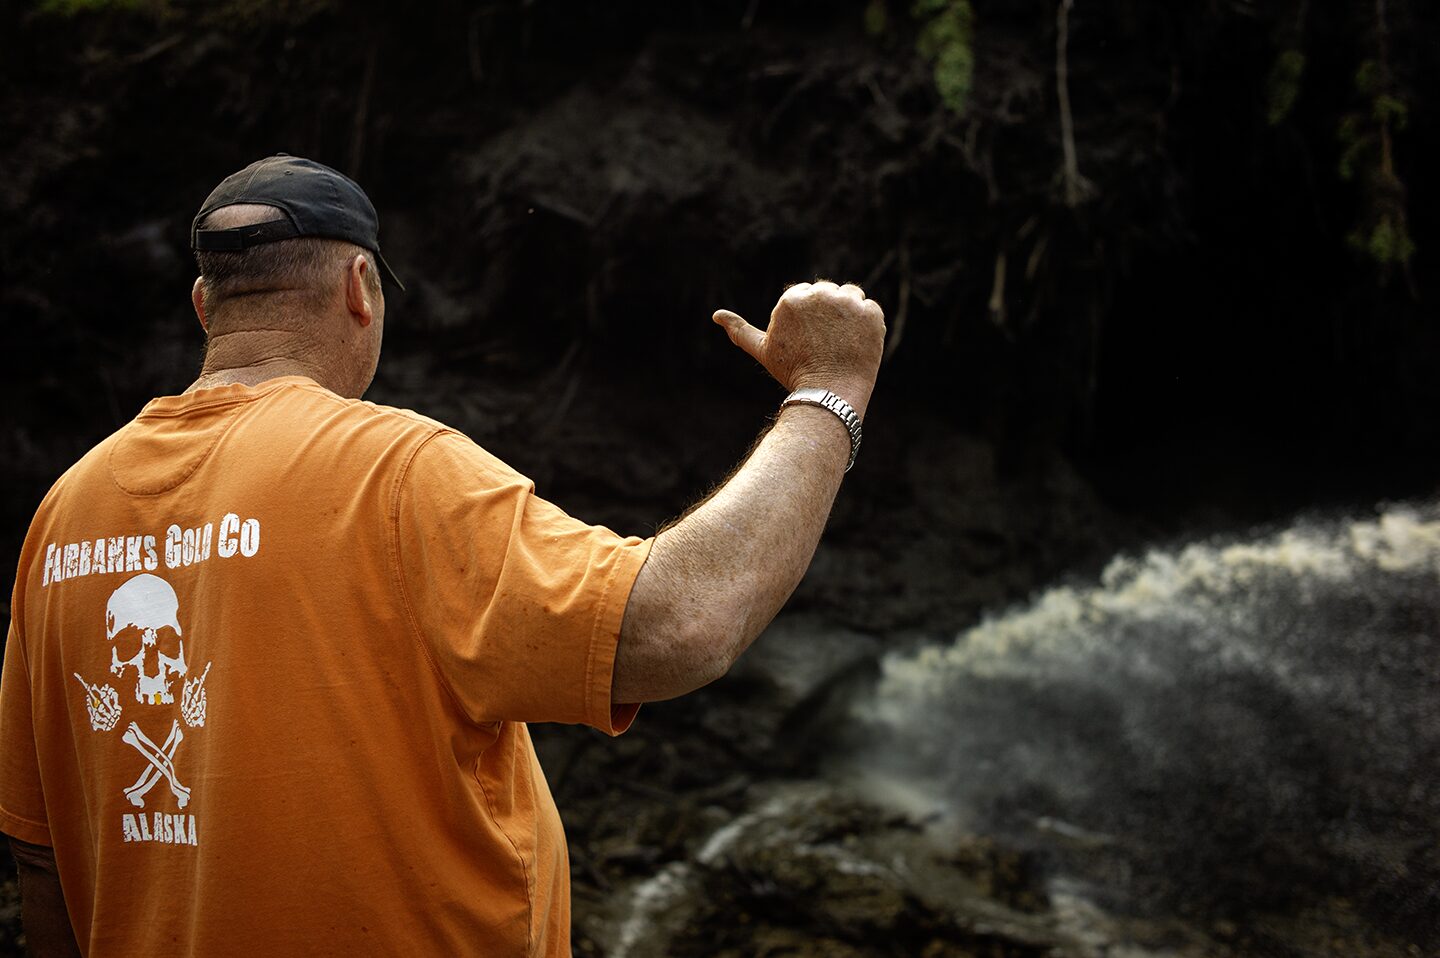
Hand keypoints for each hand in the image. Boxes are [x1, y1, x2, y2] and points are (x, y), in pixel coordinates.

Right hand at [713, 281, 885, 416]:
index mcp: (792, 298)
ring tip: (842, 343)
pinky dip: (868, 326)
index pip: (808, 296)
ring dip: (850, 316)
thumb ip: (740, 330)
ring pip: (852, 297)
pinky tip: (857, 344)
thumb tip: (716, 316)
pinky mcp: (870, 312)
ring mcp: (847, 302)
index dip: (811, 320)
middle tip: (827, 344)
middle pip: (830, 293)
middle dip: (830, 315)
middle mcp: (819, 294)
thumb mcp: (763, 350)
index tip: (811, 341)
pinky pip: (872, 310)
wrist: (828, 395)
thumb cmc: (794, 373)